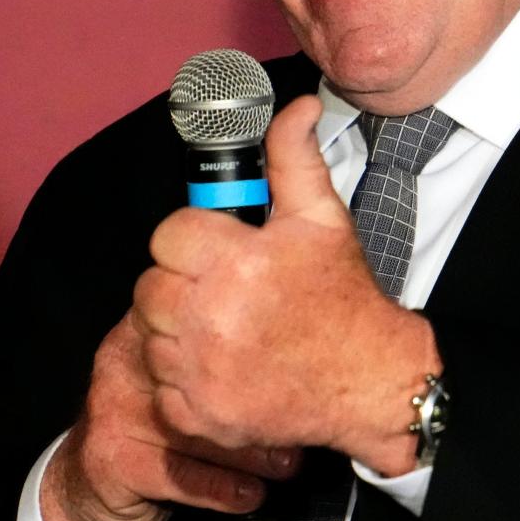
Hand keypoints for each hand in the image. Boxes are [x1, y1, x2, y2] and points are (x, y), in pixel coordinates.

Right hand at [40, 314, 299, 520]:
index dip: (258, 343)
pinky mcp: (113, 459)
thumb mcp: (181, 376)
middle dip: (261, 401)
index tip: (303, 364)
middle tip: (303, 421)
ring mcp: (114, 408)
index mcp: (147, 328)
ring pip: (196, 429)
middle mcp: (126, 360)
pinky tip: (251, 494)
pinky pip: (181, 475)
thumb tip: (301, 358)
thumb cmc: (154, 424)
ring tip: (288, 462)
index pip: (203, 322)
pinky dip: (224, 488)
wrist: (89, 483)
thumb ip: (222, 356)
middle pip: (203, 376)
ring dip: (251, 451)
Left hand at [132, 95, 439, 475]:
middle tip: (218, 291)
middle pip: (149, 287)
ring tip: (221, 329)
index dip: (190, 239)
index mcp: (238, 262)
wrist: (370, 378)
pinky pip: (162, 387)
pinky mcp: (203, 415)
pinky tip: (221, 368)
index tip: (216, 251)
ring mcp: (205, 371)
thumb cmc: (343, 295)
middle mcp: (214, 316)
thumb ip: (294, 156)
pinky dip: (183, 381)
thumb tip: (298, 105)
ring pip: (151, 336)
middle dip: (179, 285)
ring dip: (177, 332)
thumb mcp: (323, 216)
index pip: (168, 235)